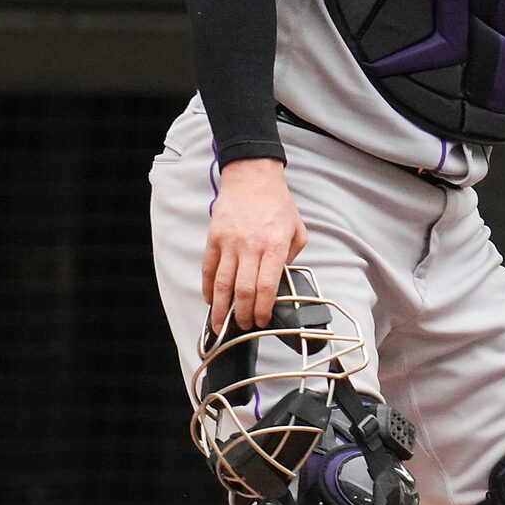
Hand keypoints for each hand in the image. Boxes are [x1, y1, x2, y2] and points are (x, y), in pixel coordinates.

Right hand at [204, 158, 305, 330]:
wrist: (252, 176)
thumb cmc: (276, 202)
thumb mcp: (297, 229)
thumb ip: (291, 256)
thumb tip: (280, 278)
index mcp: (273, 246)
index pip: (266, 287)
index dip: (262, 309)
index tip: (261, 321)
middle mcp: (250, 246)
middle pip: (243, 290)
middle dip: (242, 315)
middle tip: (242, 328)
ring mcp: (229, 243)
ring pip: (222, 283)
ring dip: (221, 308)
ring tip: (220, 325)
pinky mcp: (215, 238)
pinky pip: (209, 268)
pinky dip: (208, 287)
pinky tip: (210, 300)